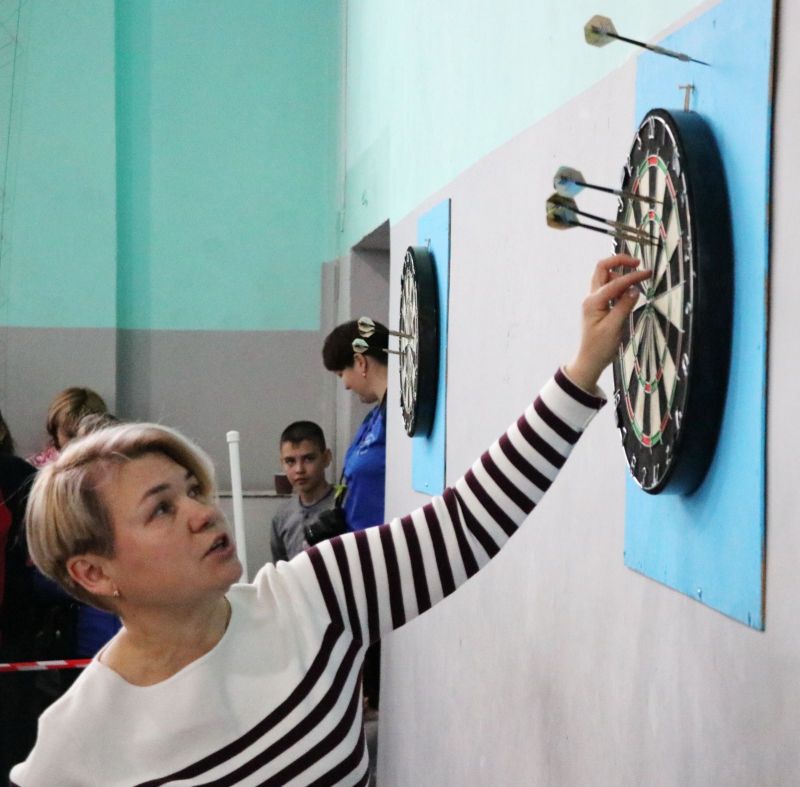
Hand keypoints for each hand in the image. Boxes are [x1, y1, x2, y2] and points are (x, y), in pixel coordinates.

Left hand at [564, 254, 651, 391]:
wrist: (590, 360)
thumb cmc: (599, 347)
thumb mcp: (614, 327)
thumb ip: (624, 306)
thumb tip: (635, 289)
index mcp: (592, 302)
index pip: (615, 282)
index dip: (632, 276)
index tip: (648, 273)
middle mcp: (591, 298)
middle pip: (602, 269)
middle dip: (619, 262)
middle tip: (637, 264)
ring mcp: (593, 301)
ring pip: (606, 278)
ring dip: (620, 276)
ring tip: (635, 286)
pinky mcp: (599, 306)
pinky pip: (609, 289)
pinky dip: (620, 286)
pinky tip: (630, 294)